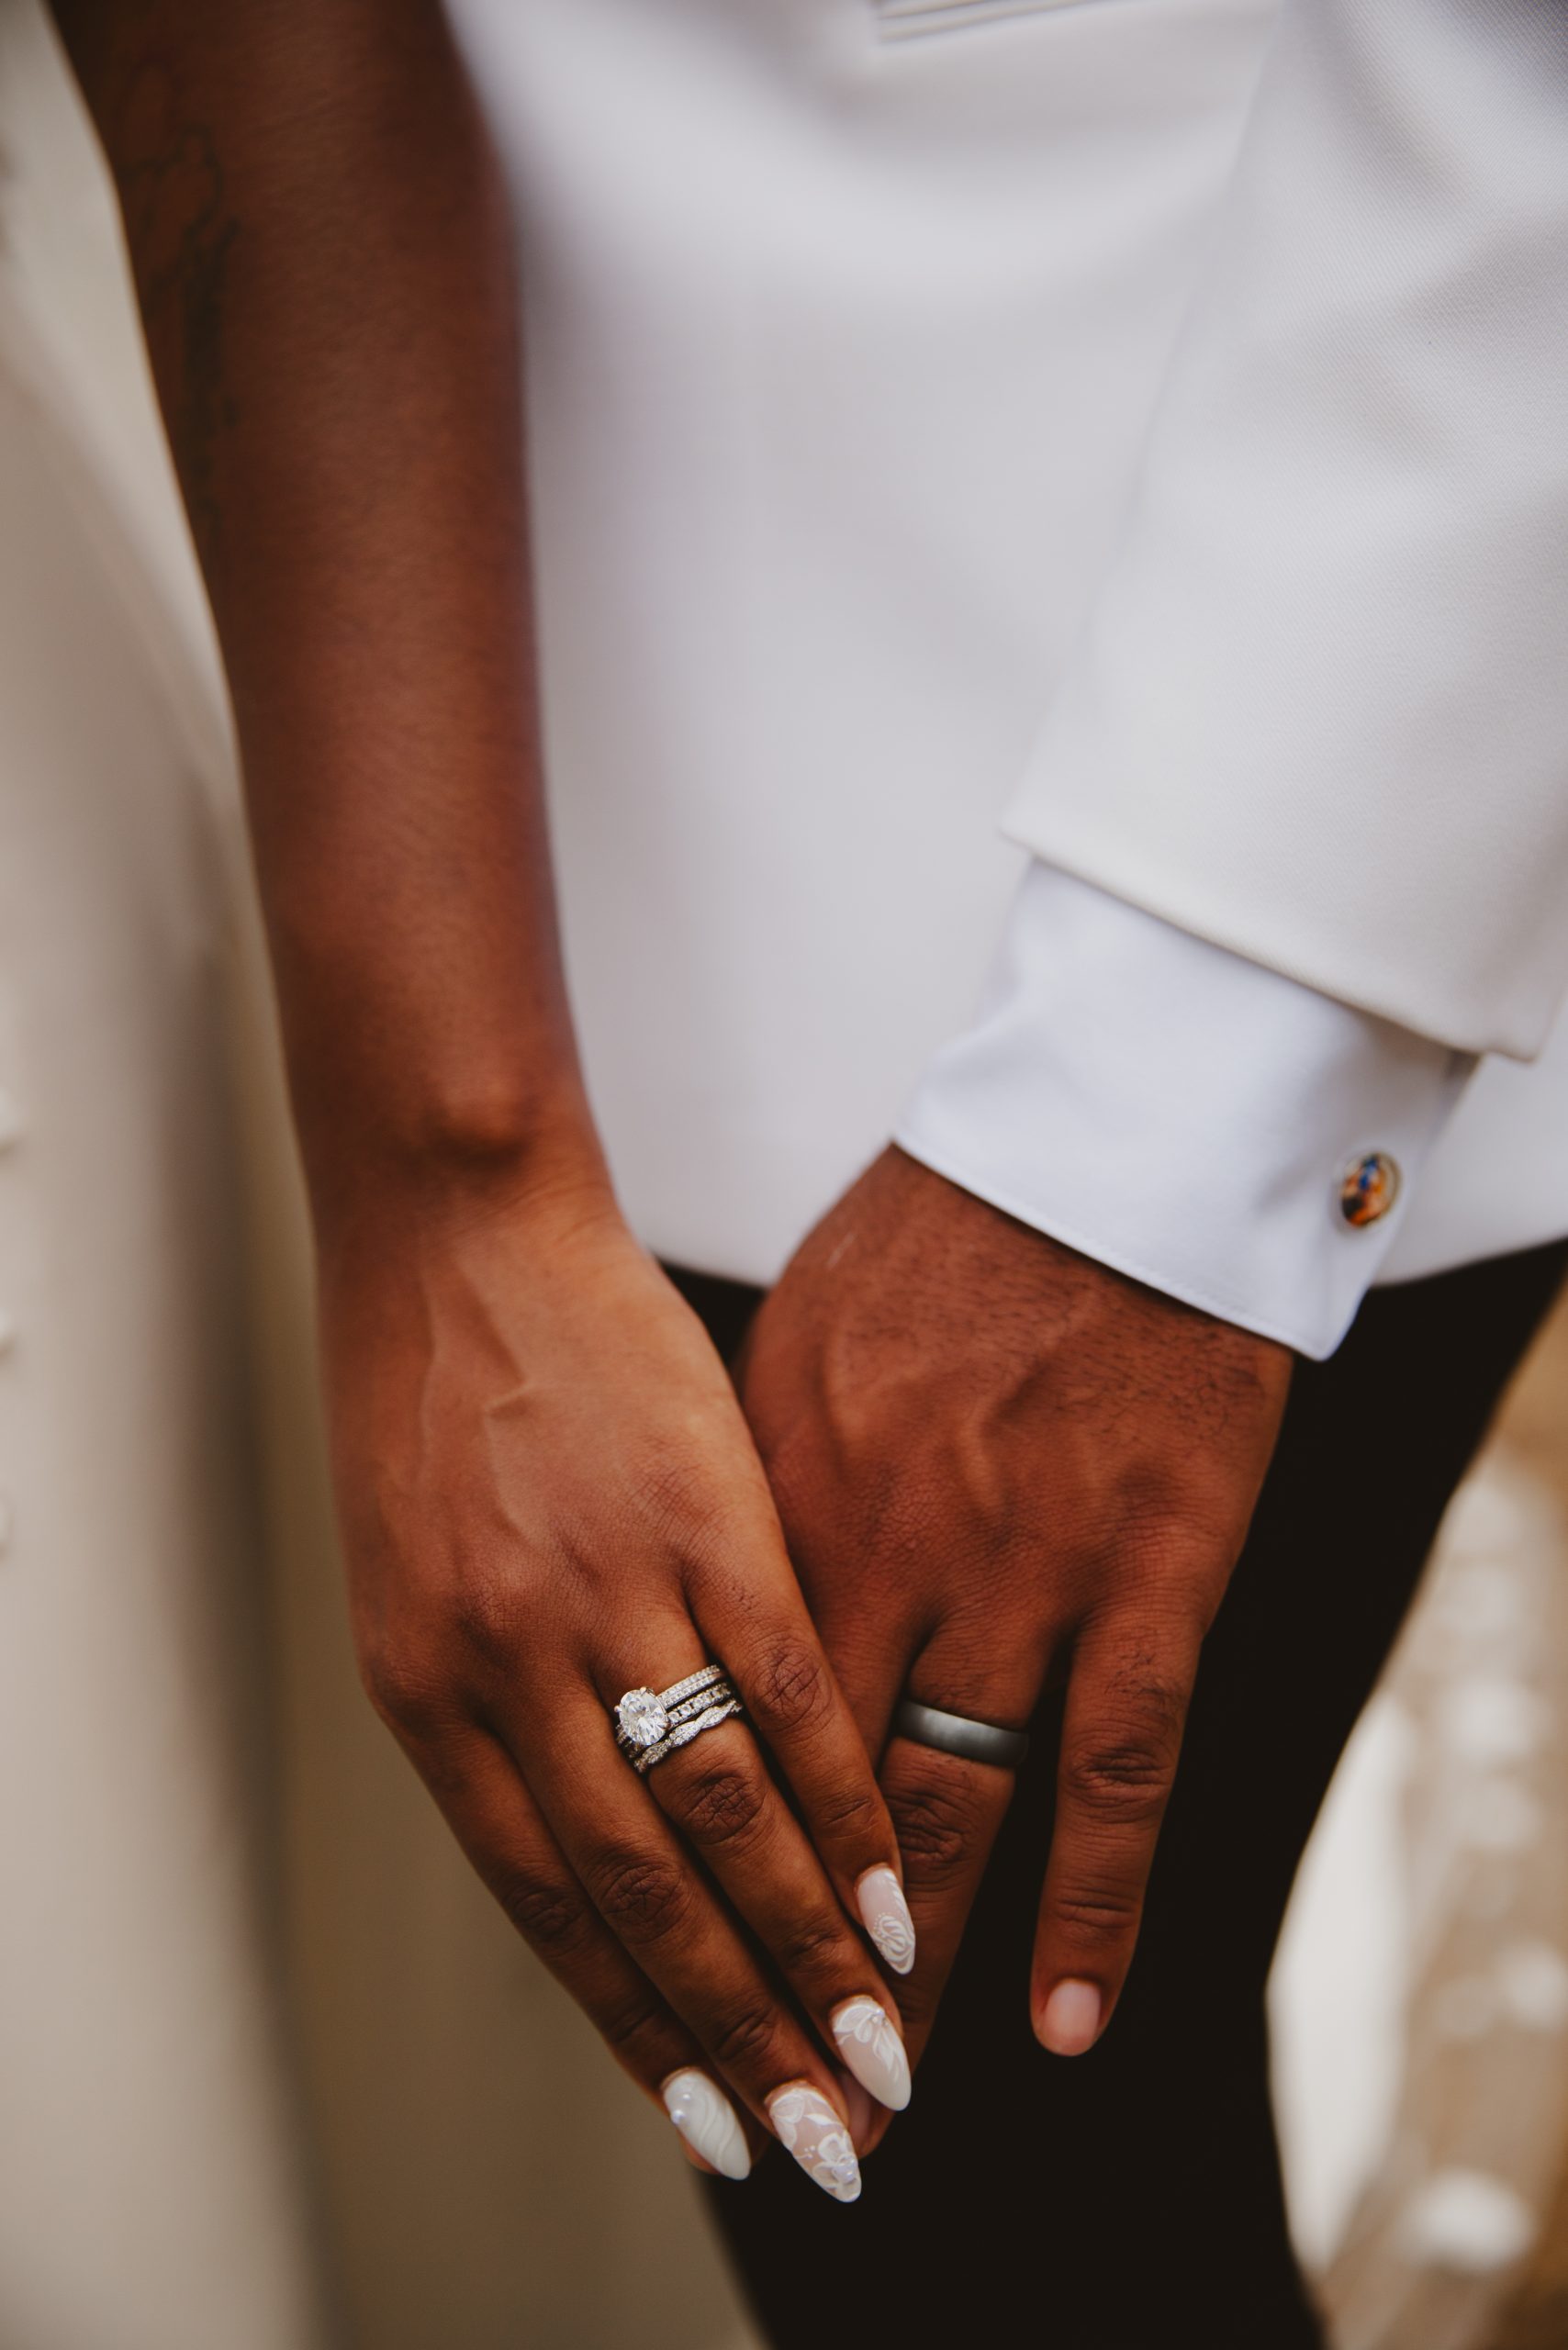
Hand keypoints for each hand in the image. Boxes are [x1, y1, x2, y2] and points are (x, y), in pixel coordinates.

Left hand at [316, 1166, 915, 2195]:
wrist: (465, 1226)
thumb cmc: (449, 1401)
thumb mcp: (434, 1578)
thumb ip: (509, 1710)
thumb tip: (587, 1835)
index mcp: (429, 1697)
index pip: (550, 1908)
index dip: (643, 2027)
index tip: (719, 2122)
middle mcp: (508, 1671)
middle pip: (645, 1896)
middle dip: (743, 2032)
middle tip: (825, 2140)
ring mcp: (612, 1595)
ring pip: (727, 1818)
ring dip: (815, 1949)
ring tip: (885, 2049)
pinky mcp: (713, 1522)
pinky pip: (793, 1697)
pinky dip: (850, 1804)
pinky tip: (901, 1879)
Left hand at [740, 1145, 1290, 2107]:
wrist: (1095, 1150)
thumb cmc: (925, 1241)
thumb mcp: (783, 1359)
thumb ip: (736, 1502)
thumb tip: (693, 1611)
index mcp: (775, 1507)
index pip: (703, 1737)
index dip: (682, 1874)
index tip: (660, 1981)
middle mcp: (882, 1559)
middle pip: (804, 1804)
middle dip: (776, 1960)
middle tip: (754, 2089)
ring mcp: (1017, 1572)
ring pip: (943, 1813)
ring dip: (907, 1968)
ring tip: (877, 2096)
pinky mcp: (1146, 1569)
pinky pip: (1114, 1768)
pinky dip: (1087, 1903)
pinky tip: (1057, 2019)